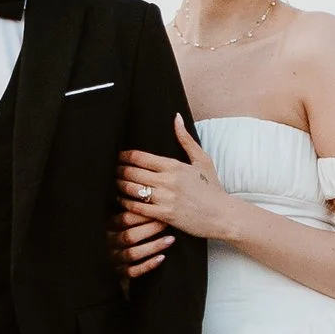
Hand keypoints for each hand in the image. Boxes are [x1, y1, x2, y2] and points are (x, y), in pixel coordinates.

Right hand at [109, 191, 174, 282]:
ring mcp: (114, 258)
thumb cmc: (123, 229)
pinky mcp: (120, 273)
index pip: (124, 218)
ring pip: (132, 254)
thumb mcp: (121, 217)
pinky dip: (148, 265)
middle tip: (167, 221)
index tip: (159, 206)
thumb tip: (148, 183)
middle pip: (129, 235)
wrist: (104, 259)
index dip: (142, 213)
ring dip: (153, 246)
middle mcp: (109, 242)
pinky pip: (133, 271)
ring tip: (171, 239)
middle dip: (150, 229)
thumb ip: (130, 205)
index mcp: (108, 226)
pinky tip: (162, 258)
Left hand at [116, 116, 229, 241]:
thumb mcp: (202, 160)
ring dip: (119, 186)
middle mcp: (167, 181)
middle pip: (131, 172)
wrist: (222, 216)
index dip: (124, 156)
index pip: (140, 157)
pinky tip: (123, 201)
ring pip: (131, 189)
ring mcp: (165, 198)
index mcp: (174, 165)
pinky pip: (137, 208)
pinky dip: (126, 204)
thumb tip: (176, 117)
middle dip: (118, 170)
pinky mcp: (164, 215)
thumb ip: (185, 139)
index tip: (119, 156)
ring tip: (115, 184)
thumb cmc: (212, 188)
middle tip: (113, 170)